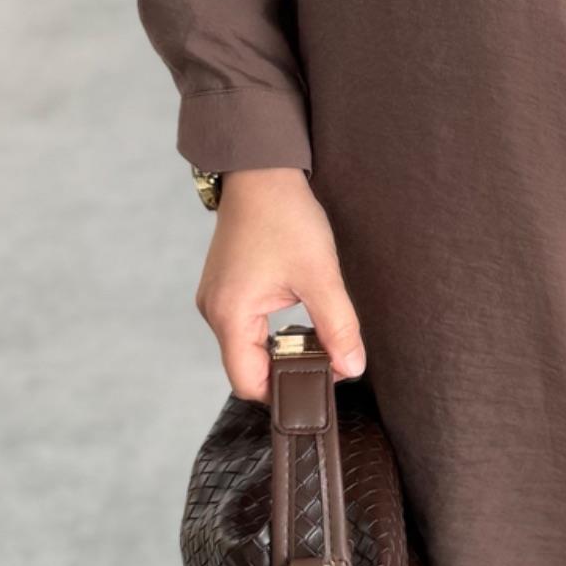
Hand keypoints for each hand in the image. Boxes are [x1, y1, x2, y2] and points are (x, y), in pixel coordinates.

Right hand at [195, 168, 366, 400]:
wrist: (262, 173)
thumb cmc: (285, 217)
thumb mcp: (320, 275)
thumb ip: (338, 326)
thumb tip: (351, 367)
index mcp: (230, 314)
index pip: (248, 383)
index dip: (283, 391)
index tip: (319, 385)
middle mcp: (214, 312)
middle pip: (247, 369)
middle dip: (286, 372)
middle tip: (326, 363)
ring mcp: (216, 300)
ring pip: (247, 349)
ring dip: (280, 352)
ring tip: (316, 340)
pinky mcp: (225, 290)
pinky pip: (245, 327)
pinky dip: (270, 334)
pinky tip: (298, 319)